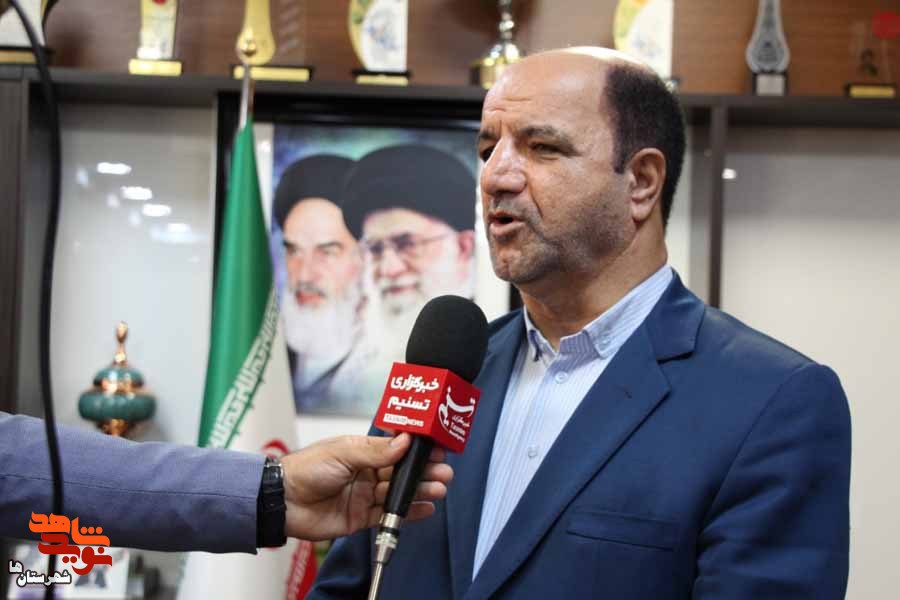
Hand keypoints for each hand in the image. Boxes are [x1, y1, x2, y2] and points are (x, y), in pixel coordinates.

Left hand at [280, 433, 452, 540]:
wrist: (283, 501)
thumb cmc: (307, 469)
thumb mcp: (342, 452)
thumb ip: (375, 451)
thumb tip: (405, 441)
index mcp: (361, 451)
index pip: (395, 448)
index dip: (416, 449)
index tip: (436, 447)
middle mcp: (366, 472)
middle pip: (401, 472)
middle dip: (423, 471)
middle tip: (444, 471)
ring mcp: (364, 495)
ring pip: (398, 493)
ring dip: (420, 491)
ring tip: (440, 489)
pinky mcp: (361, 517)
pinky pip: (389, 515)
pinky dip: (408, 512)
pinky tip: (426, 508)